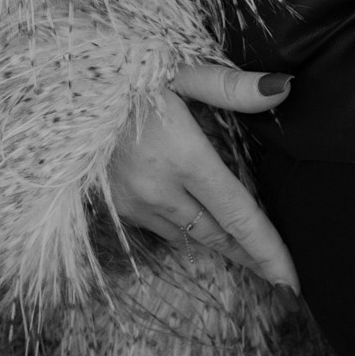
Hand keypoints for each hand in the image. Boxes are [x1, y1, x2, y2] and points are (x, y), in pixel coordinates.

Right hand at [107, 61, 300, 293]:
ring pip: (190, 234)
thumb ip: (232, 87)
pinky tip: (195, 210)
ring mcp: (134, 203)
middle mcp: (158, 190)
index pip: (237, 215)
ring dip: (217, 238)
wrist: (62, 89)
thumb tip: (282, 91)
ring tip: (244, 240)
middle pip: (217, 235)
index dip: (267, 250)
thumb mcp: (182, 73)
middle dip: (250, 255)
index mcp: (182, 157)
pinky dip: (185, 223)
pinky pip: (162, 227)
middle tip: (279, 274)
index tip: (292, 282)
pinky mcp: (117, 207)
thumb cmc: (127, 75)